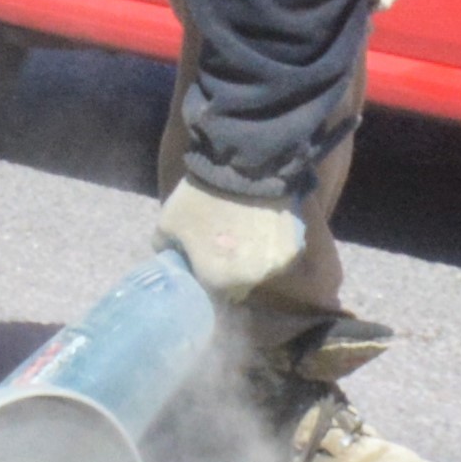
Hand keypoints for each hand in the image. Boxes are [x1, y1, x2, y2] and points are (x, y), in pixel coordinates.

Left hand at [159, 179, 312, 301]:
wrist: (244, 166)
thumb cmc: (202, 197)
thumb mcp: (168, 222)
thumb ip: (166, 248)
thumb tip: (173, 257)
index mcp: (217, 281)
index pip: (211, 295)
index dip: (207, 278)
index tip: (205, 262)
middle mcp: (250, 281)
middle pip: (238, 286)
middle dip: (230, 273)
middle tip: (224, 248)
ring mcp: (276, 266)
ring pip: (261, 273)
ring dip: (253, 262)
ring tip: (245, 236)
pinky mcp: (294, 249)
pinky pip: (279, 256)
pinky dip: (271, 248)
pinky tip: (263, 228)